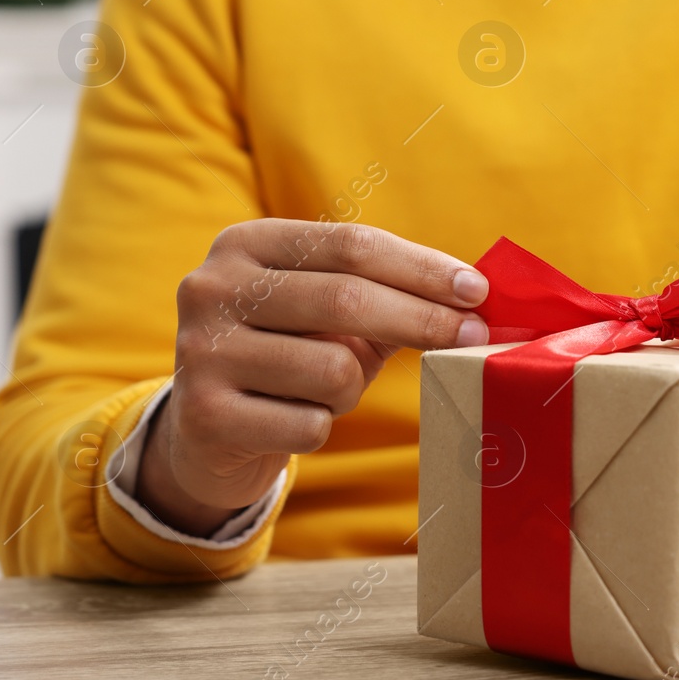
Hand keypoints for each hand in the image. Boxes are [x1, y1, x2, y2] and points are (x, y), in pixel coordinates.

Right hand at [136, 220, 489, 535]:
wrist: (205, 435)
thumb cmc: (290, 358)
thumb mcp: (331, 317)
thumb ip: (391, 296)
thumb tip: (474, 298)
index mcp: (246, 244)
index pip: (352, 245)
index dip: (422, 268)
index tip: (477, 290)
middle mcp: (212, 287)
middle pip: (347, 298)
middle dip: (423, 319)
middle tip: (474, 337)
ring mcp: (201, 350)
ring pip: (333, 369)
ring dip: (352, 388)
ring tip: (326, 391)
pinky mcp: (203, 414)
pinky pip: (309, 425)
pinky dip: (320, 426)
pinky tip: (292, 421)